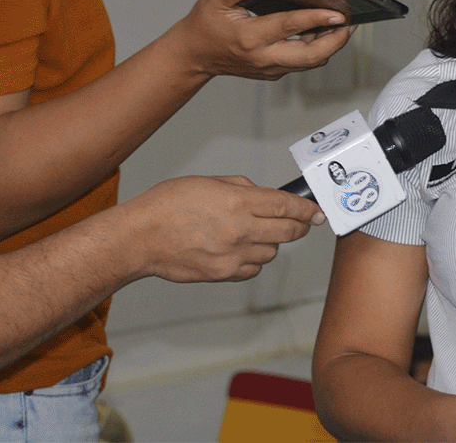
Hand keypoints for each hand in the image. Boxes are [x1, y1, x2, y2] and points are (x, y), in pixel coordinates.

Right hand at [123, 175, 324, 282]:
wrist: (138, 238)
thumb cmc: (167, 205)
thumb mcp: (209, 182)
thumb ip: (242, 188)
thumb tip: (264, 195)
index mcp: (238, 202)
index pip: (287, 206)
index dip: (307, 210)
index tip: (317, 212)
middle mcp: (240, 230)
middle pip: (289, 232)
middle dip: (300, 227)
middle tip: (302, 224)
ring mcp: (232, 255)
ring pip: (272, 253)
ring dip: (272, 243)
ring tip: (255, 234)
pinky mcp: (222, 274)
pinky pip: (252, 269)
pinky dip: (253, 260)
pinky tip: (241, 250)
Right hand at [169, 0, 353, 79]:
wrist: (194, 55)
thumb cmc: (206, 24)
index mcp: (250, 37)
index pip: (290, 27)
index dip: (316, 19)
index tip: (339, 13)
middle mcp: (263, 57)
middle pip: (311, 55)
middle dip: (336, 40)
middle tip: (350, 23)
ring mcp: (270, 68)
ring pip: (311, 61)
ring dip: (330, 45)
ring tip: (344, 25)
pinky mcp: (274, 71)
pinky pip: (303, 62)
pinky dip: (318, 49)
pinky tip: (325, 31)